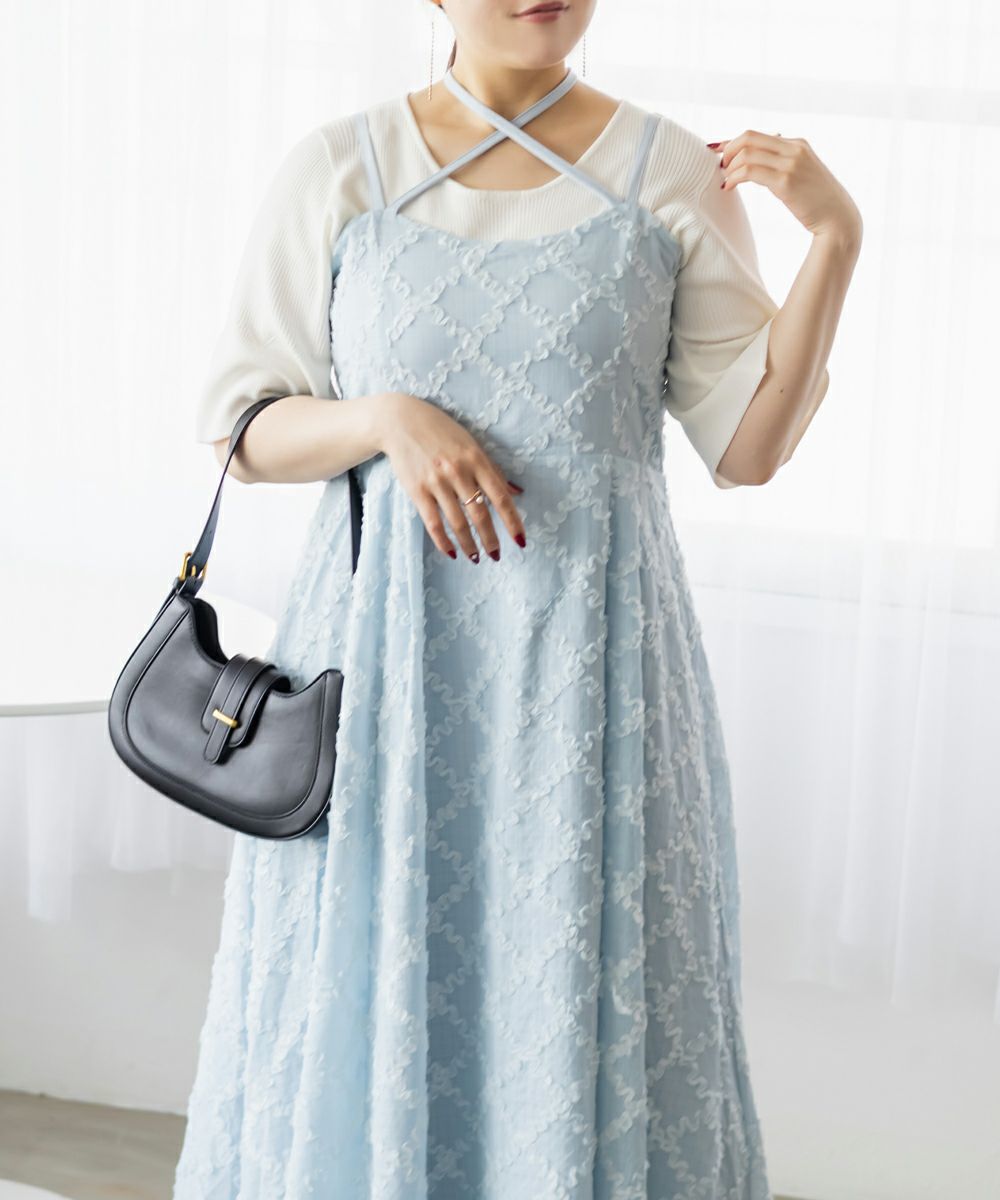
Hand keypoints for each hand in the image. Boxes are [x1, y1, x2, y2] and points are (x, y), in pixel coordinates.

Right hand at [372, 392, 526, 562]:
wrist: (401, 421)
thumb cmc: (441, 432)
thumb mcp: (471, 444)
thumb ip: (493, 470)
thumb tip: (517, 492)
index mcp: (477, 459)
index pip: (500, 497)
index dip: (512, 522)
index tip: (520, 541)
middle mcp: (458, 472)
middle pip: (480, 514)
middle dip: (491, 539)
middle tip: (497, 556)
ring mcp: (436, 482)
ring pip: (457, 522)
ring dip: (469, 545)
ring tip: (476, 558)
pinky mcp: (417, 490)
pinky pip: (433, 522)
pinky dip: (443, 541)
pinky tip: (452, 552)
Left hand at [710, 130, 862, 245]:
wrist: (837, 217)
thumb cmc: (817, 200)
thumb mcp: (802, 173)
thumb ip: (783, 162)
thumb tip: (757, 157)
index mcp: (797, 144)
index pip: (756, 135)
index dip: (731, 142)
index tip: (716, 150)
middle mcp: (794, 148)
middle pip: (748, 138)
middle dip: (728, 151)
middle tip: (721, 169)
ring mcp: (791, 163)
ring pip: (747, 154)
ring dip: (730, 167)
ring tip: (726, 181)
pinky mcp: (786, 181)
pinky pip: (750, 172)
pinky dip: (734, 178)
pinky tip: (729, 187)